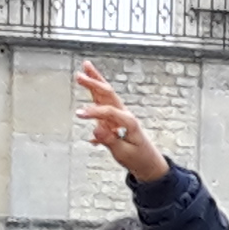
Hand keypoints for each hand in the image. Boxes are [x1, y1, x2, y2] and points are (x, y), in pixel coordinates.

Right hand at [74, 61, 169, 182]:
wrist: (149, 164)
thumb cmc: (138, 159)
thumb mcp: (123, 153)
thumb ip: (109, 141)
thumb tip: (96, 130)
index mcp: (129, 122)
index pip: (109, 112)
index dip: (93, 112)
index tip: (79, 114)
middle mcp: (125, 115)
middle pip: (108, 94)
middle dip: (94, 83)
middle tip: (80, 74)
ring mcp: (120, 115)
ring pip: (106, 94)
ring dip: (96, 80)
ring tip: (86, 66)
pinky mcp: (116, 119)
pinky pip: (103, 104)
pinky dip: (95, 92)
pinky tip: (90, 78)